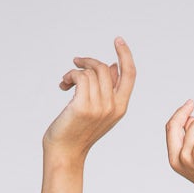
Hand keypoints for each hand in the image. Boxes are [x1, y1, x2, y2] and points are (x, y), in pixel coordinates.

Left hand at [43, 37, 135, 157]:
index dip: (126, 55)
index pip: (130, 74)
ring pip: (90, 72)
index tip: (118, 40)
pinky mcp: (83, 107)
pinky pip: (80, 76)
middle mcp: (113, 107)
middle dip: (88, 61)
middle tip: (76, 62)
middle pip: (104, 68)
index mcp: (121, 107)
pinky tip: (63, 84)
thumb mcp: (98, 109)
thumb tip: (114, 66)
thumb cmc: (79, 130)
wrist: (65, 153)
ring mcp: (99, 108)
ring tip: (67, 81)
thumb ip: (108, 89)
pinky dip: (70, 75)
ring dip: (75, 71)